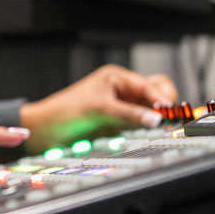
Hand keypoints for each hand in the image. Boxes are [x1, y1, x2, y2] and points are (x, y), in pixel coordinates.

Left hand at [18, 64, 178, 151]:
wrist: (45, 132)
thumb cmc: (65, 111)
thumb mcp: (99, 109)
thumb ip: (129, 114)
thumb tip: (157, 119)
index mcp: (118, 78)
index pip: (151, 85)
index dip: (162, 99)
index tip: (169, 113)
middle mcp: (122, 91)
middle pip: (157, 94)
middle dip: (165, 106)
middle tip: (168, 121)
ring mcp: (122, 109)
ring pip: (151, 111)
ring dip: (157, 119)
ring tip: (160, 129)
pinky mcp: (119, 126)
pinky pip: (141, 126)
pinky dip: (147, 129)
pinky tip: (149, 135)